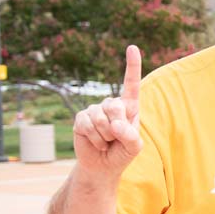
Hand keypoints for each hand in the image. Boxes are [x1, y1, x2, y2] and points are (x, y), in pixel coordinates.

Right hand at [72, 46, 142, 177]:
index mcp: (129, 107)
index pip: (131, 84)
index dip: (132, 66)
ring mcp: (95, 110)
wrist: (103, 166)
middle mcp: (112, 105)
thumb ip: (130, 136)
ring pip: (99, 117)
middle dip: (117, 127)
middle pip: (115, 106)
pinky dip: (93, 137)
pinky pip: (86, 124)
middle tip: (116, 139)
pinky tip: (95, 142)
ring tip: (106, 142)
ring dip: (104, 136)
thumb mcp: (134, 147)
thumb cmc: (122, 153)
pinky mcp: (81, 118)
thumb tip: (116, 125)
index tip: (132, 47)